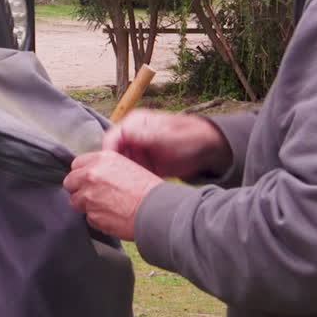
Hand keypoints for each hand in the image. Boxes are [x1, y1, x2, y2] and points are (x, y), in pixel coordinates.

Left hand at [63, 150, 163, 239]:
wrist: (156, 209)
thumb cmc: (148, 189)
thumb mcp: (127, 166)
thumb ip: (105, 168)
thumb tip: (93, 174)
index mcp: (101, 160)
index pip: (76, 164)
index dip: (81, 173)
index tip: (87, 180)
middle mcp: (91, 175)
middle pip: (70, 182)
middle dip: (78, 189)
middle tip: (93, 195)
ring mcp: (89, 196)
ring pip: (75, 202)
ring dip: (86, 205)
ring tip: (105, 207)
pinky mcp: (92, 215)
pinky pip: (87, 217)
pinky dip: (96, 218)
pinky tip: (111, 216)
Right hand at [103, 109, 231, 178]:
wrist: (208, 149)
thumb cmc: (188, 136)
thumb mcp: (165, 135)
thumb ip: (145, 135)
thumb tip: (125, 134)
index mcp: (133, 124)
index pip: (111, 138)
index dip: (107, 153)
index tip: (108, 169)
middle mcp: (132, 138)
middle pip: (112, 155)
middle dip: (112, 169)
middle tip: (114, 183)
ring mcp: (138, 153)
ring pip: (120, 167)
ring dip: (121, 177)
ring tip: (124, 189)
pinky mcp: (145, 167)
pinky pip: (132, 176)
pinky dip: (131, 184)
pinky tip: (134, 191)